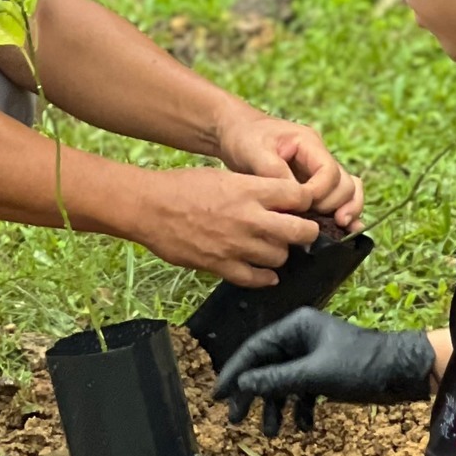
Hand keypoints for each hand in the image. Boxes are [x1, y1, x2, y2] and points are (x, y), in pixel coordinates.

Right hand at [136, 168, 319, 287]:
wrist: (149, 207)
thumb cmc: (183, 186)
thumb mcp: (224, 176)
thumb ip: (254, 188)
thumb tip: (281, 200)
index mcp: (251, 190)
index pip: (300, 196)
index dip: (305, 201)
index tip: (302, 206)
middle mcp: (250, 218)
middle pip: (301, 232)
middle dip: (306, 232)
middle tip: (300, 231)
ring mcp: (237, 245)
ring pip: (281, 257)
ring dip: (280, 253)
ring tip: (272, 247)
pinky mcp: (222, 266)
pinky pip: (256, 279)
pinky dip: (264, 277)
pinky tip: (265, 273)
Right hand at [213, 308, 434, 435]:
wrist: (405, 371)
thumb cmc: (362, 365)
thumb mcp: (315, 374)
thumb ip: (276, 379)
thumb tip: (242, 385)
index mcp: (296, 327)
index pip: (254, 349)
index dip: (235, 373)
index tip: (218, 396)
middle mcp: (301, 338)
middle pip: (265, 367)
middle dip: (252, 394)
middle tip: (236, 418)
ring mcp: (313, 356)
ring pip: (282, 382)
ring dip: (276, 407)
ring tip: (272, 433)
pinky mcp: (325, 373)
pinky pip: (302, 391)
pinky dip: (300, 409)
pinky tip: (304, 428)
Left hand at [214, 114, 363, 230]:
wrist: (236, 132)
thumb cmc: (244, 137)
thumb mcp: (254, 151)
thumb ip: (275, 173)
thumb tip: (296, 199)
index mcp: (309, 143)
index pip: (329, 171)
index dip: (320, 193)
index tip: (301, 206)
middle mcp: (320, 157)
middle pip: (344, 184)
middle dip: (334, 205)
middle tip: (314, 222)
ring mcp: (319, 171)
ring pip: (347, 191)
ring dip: (347, 210)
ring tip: (341, 229)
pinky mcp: (313, 184)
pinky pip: (337, 197)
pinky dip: (342, 212)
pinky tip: (343, 231)